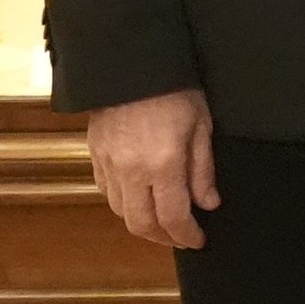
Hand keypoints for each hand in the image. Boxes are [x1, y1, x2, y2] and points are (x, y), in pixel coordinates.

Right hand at [86, 86, 217, 249]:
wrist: (132, 62)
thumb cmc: (174, 88)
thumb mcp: (201, 125)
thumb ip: (203, 169)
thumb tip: (209, 203)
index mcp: (162, 164)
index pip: (173, 217)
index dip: (186, 235)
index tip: (198, 241)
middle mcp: (131, 170)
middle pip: (141, 224)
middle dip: (163, 238)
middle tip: (181, 238)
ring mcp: (109, 164)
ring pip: (120, 212)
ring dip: (141, 223)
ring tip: (162, 221)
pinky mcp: (95, 154)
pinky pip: (106, 191)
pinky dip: (123, 203)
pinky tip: (139, 198)